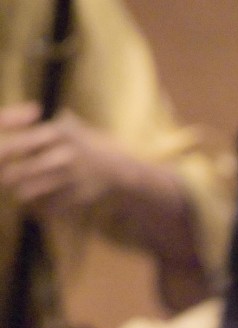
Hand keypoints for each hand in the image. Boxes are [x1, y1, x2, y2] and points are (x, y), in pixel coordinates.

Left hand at [0, 101, 208, 310]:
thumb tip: (28, 111)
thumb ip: (53, 122)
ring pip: (31, 191)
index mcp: (61, 132)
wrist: (127, 172)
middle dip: (4, 178)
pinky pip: (48, 207)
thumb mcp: (77, 127)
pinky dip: (37, 209)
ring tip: (17, 193)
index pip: (20, 141)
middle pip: (20, 171)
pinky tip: (35, 207)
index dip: (2, 151)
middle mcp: (66, 154)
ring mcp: (73, 177)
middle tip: (2, 180)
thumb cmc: (95, 146)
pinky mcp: (79, 197)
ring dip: (19, 194)